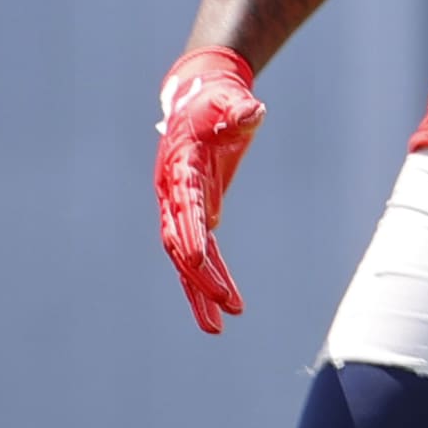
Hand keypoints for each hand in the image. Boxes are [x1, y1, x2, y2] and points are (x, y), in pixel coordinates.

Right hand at [154, 47, 265, 334]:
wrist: (199, 99)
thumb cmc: (217, 100)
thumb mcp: (230, 101)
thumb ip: (239, 109)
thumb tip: (253, 112)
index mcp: (181, 165)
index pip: (185, 204)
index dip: (191, 232)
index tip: (200, 262)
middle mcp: (173, 191)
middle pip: (179, 241)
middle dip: (198, 276)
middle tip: (222, 305)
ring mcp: (179, 206)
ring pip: (185, 258)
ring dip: (200, 292)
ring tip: (218, 329)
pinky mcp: (193, 214)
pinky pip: (200, 253)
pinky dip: (212, 279)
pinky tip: (228, 307)